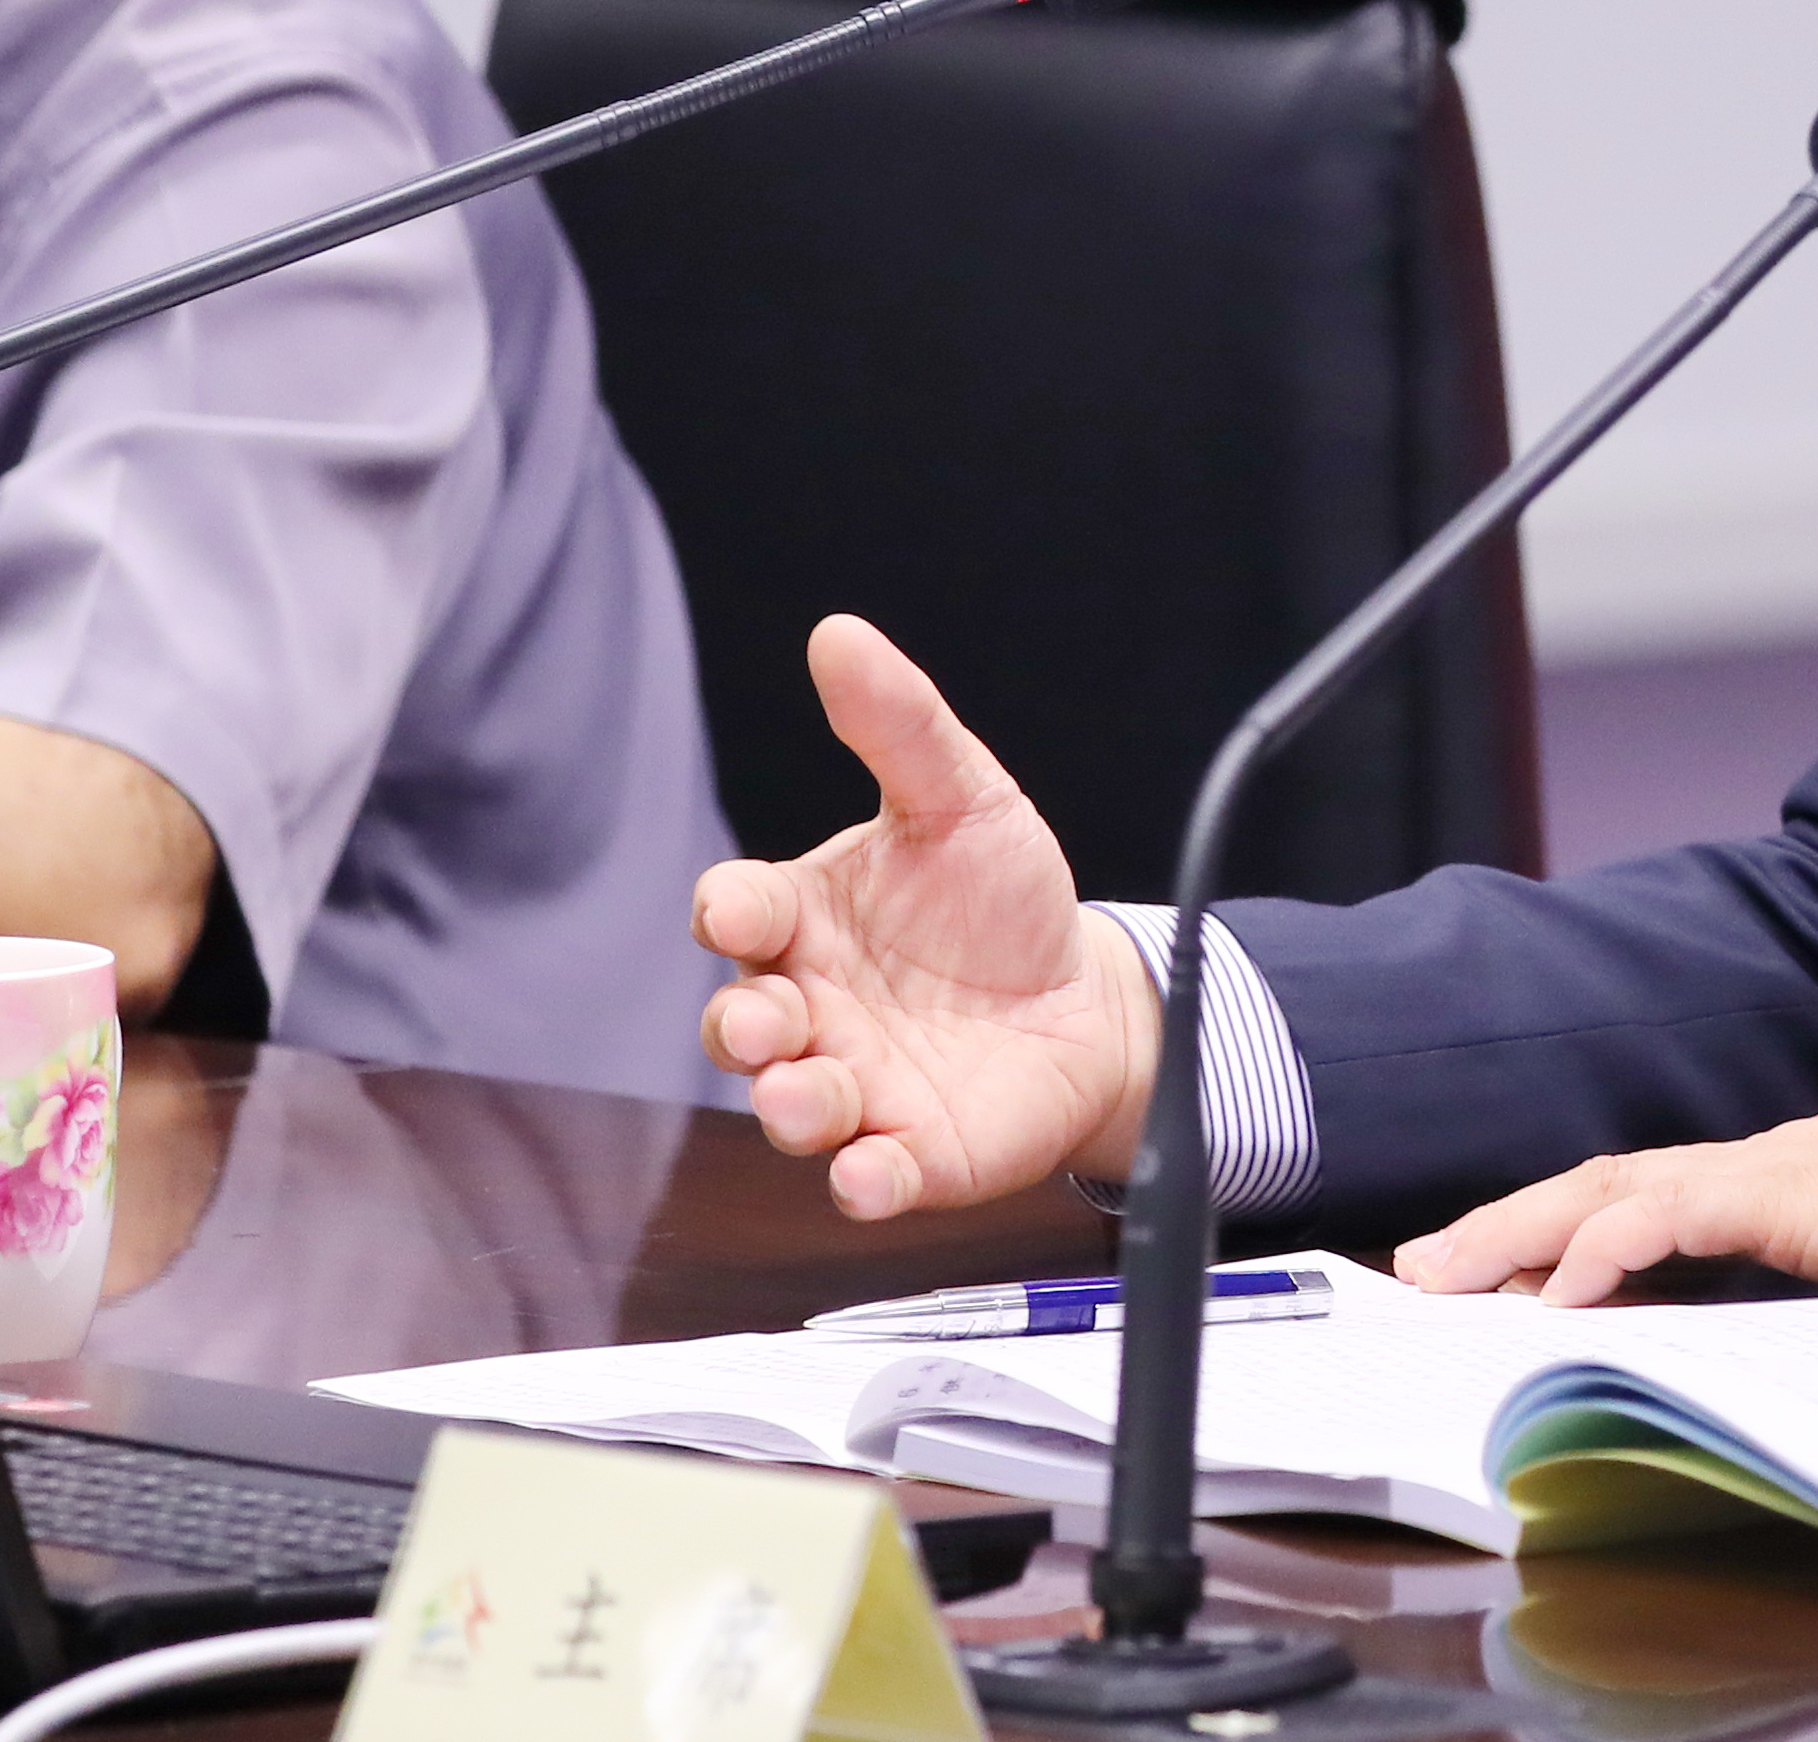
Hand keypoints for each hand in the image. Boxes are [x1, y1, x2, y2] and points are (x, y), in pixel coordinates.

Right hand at [691, 616, 1156, 1220]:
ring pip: (794, 1105)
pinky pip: (870, 1178)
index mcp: (807, 919)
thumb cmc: (999, 898)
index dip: (732, 910)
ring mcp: (856, 1085)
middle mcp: (813, 1008)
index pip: (741, 911)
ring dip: (792, 1105)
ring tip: (811, 1094)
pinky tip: (872, 1173)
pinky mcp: (911, 1152)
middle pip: (744, 1022)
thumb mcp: (963, 796)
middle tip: (766, 1020)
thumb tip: (840, 634)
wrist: (1085, 994)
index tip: (741, 908)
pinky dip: (865, 1182)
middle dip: (742, 1026)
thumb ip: (900, 725)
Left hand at [1391, 1091, 1817, 1305]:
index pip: (1653, 1199)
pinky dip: (1602, 1247)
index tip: (1509, 1274)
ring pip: (1610, 1190)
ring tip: (1451, 1272)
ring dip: (1522, 1232)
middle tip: (1428, 1265)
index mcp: (1784, 1182)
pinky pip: (1665, 1214)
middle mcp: (1760, 1163)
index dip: (1573, 1233)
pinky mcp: (1778, 1191)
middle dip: (1511, 1226)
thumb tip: (1796, 1347)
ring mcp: (1766, 1170)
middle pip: (1606, 1184)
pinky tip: (1559, 1286)